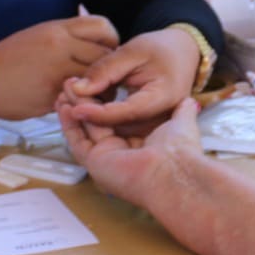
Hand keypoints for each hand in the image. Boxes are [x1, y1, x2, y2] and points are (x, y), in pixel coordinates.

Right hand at [0, 14, 118, 119]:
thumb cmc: (11, 58)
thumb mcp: (40, 34)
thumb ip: (68, 36)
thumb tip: (95, 39)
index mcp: (58, 28)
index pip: (102, 25)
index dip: (111, 39)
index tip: (108, 50)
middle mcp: (60, 45)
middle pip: (105, 54)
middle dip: (110, 68)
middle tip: (107, 78)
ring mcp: (56, 69)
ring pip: (97, 78)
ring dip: (102, 88)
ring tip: (95, 94)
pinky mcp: (51, 93)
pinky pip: (80, 97)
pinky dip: (84, 101)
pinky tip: (79, 103)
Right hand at [56, 96, 202, 209]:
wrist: (173, 171)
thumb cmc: (180, 151)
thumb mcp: (181, 123)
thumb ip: (181, 112)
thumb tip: (190, 103)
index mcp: (138, 146)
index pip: (115, 121)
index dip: (104, 102)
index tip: (96, 84)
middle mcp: (120, 154)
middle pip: (95, 123)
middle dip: (83, 102)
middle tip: (71, 83)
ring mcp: (106, 159)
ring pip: (84, 130)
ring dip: (73, 109)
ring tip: (65, 88)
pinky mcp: (95, 163)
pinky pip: (77, 142)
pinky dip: (70, 125)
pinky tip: (65, 106)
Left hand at [60, 28, 199, 134]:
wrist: (182, 54)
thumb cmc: (162, 48)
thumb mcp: (134, 50)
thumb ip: (106, 69)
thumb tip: (79, 89)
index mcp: (163, 98)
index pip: (126, 112)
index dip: (98, 113)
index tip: (74, 108)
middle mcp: (161, 117)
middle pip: (120, 124)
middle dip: (90, 114)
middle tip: (64, 96)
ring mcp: (155, 124)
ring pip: (118, 128)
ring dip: (92, 116)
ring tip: (68, 96)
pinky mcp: (146, 124)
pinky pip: (120, 125)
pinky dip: (101, 115)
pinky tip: (83, 101)